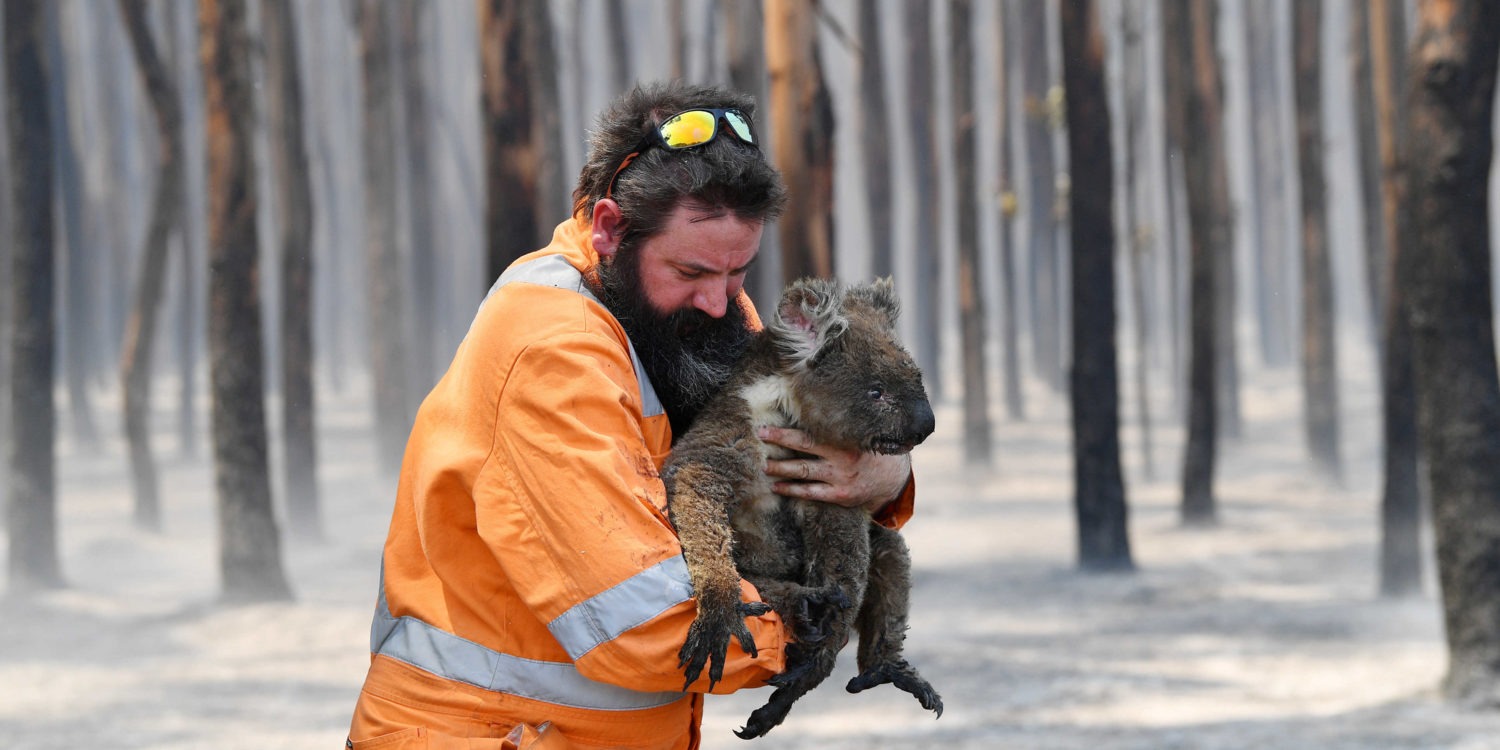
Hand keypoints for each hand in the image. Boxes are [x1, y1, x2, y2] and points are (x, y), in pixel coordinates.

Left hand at [756, 426, 910, 513]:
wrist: (892, 478)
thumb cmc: (869, 449)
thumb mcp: (860, 433)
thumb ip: (840, 424)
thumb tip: (811, 403)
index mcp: (846, 439)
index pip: (810, 432)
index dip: (786, 431)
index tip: (765, 427)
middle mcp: (842, 457)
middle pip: (803, 449)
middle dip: (779, 443)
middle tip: (759, 437)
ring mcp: (840, 478)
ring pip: (804, 472)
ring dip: (781, 468)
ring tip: (763, 465)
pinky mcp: (839, 495)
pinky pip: (811, 493)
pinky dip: (792, 489)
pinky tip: (777, 486)